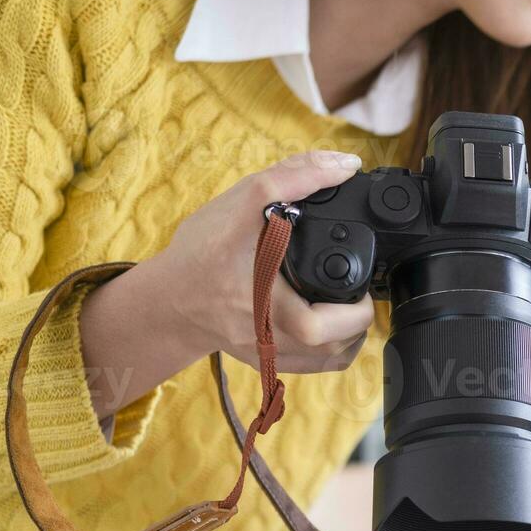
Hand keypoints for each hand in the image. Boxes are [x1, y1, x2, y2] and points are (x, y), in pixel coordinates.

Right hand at [152, 151, 374, 372]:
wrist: (168, 295)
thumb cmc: (200, 254)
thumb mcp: (244, 202)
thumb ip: (296, 177)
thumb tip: (346, 165)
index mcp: (272, 309)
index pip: (336, 326)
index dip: (358, 306)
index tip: (362, 279)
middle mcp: (275, 341)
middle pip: (341, 347)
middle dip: (358, 317)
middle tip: (357, 287)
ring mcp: (272, 356)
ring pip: (332, 359)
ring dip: (348, 333)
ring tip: (347, 301)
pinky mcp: (268, 361)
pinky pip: (315, 365)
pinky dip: (331, 346)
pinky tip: (331, 320)